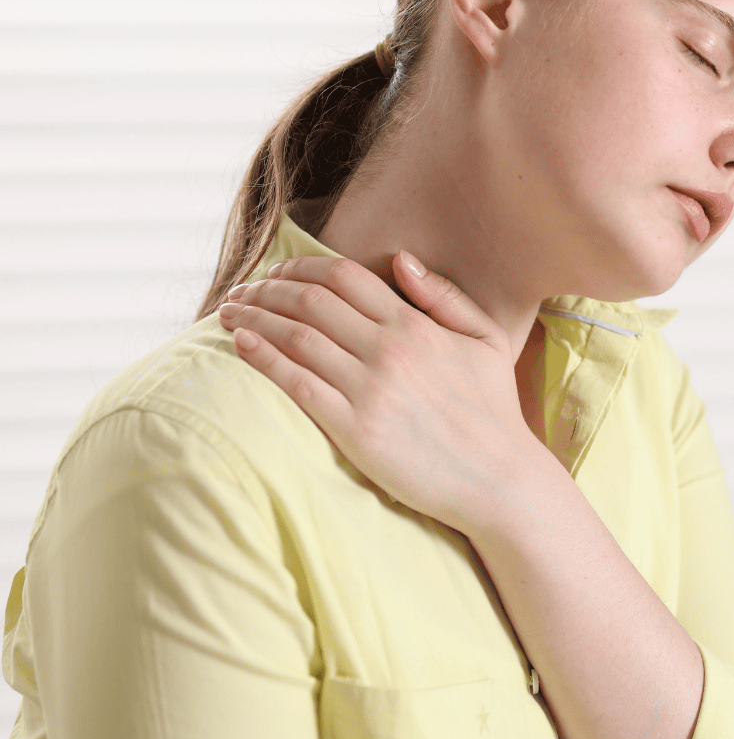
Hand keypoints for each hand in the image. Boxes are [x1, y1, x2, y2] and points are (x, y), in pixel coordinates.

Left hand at [217, 253, 552, 537]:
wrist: (499, 479)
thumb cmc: (493, 411)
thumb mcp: (485, 341)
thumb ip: (445, 296)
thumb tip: (401, 260)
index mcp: (416, 325)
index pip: (343, 277)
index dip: (300, 267)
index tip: (276, 272)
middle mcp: (390, 349)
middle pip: (309, 300)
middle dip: (265, 288)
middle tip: (241, 292)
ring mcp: (370, 389)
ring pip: (294, 336)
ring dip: (253, 317)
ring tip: (228, 313)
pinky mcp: (354, 428)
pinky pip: (296, 383)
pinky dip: (263, 358)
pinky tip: (241, 345)